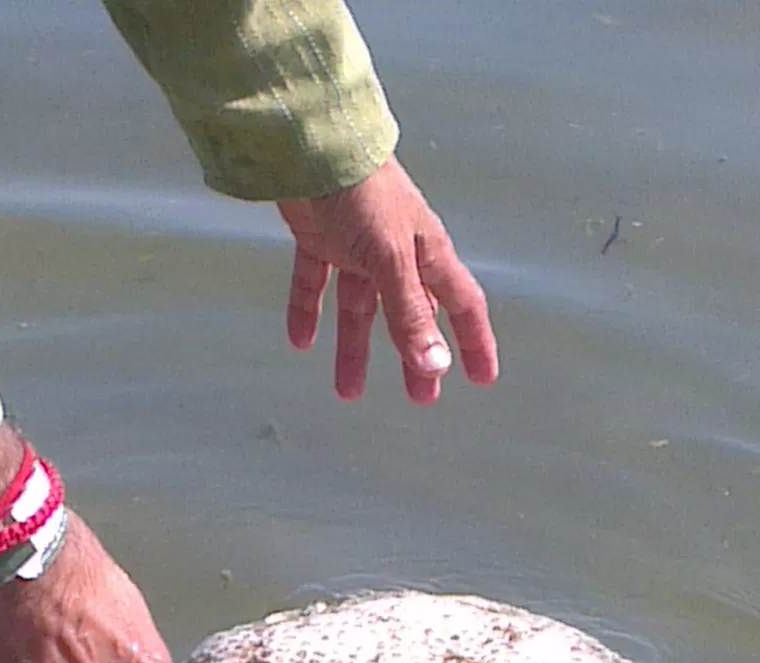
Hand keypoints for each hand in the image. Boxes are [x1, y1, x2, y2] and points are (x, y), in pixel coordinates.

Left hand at [279, 155, 498, 404]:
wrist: (308, 144)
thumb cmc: (361, 193)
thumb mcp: (391, 260)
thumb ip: (410, 314)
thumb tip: (436, 366)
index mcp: (426, 251)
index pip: (460, 304)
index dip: (474, 342)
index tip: (482, 379)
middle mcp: (396, 251)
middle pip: (411, 315)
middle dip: (415, 357)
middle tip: (419, 399)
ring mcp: (356, 244)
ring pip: (360, 308)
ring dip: (356, 350)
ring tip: (348, 393)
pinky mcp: (319, 236)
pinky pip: (316, 283)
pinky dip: (308, 311)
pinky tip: (300, 342)